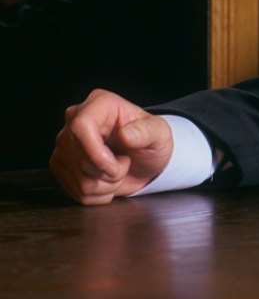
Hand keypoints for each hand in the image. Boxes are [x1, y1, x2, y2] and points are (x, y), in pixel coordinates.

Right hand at [50, 90, 173, 204]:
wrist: (142, 159)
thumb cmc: (150, 140)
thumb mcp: (159, 133)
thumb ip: (147, 131)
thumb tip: (125, 134)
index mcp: (99, 103)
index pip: (80, 126)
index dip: (96, 153)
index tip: (115, 167)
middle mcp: (75, 120)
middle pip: (80, 160)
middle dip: (109, 174)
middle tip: (125, 164)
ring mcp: (64, 143)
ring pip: (79, 180)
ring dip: (105, 186)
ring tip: (117, 171)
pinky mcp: (59, 164)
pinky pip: (74, 192)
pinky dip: (96, 195)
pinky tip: (106, 181)